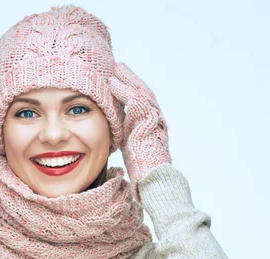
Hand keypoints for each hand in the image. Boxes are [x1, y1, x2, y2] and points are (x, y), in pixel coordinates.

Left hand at [108, 62, 171, 201]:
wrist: (154, 180)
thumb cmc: (144, 173)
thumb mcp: (132, 151)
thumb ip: (127, 138)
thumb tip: (116, 136)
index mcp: (152, 126)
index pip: (142, 103)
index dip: (131, 90)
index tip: (119, 81)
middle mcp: (156, 120)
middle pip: (143, 92)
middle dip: (130, 78)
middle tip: (118, 66)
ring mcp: (154, 120)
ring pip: (140, 92)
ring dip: (127, 79)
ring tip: (115, 68)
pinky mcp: (148, 122)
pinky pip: (135, 100)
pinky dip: (123, 90)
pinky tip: (112, 83)